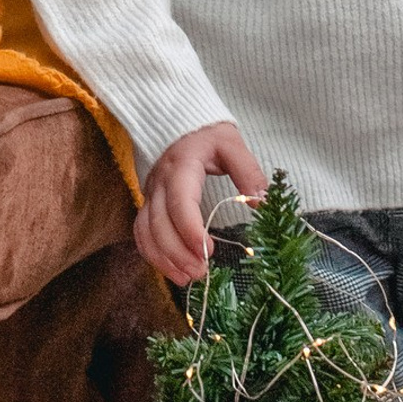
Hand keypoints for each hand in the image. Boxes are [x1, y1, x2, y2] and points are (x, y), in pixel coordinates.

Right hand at [136, 122, 266, 284]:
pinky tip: (171, 269)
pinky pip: (141, 232)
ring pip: (146, 231)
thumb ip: (247, 171)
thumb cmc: (208, 134)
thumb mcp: (231, 144)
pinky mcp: (148, 203)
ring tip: (187, 278)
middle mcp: (160, 181)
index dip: (190, 230)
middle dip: (178, 253)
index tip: (208, 252)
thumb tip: (261, 202)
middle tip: (201, 272)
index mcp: (181, 165)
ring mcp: (150, 193)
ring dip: (163, 258)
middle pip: (159, 223)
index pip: (179, 201)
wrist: (181, 123)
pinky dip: (152, 254)